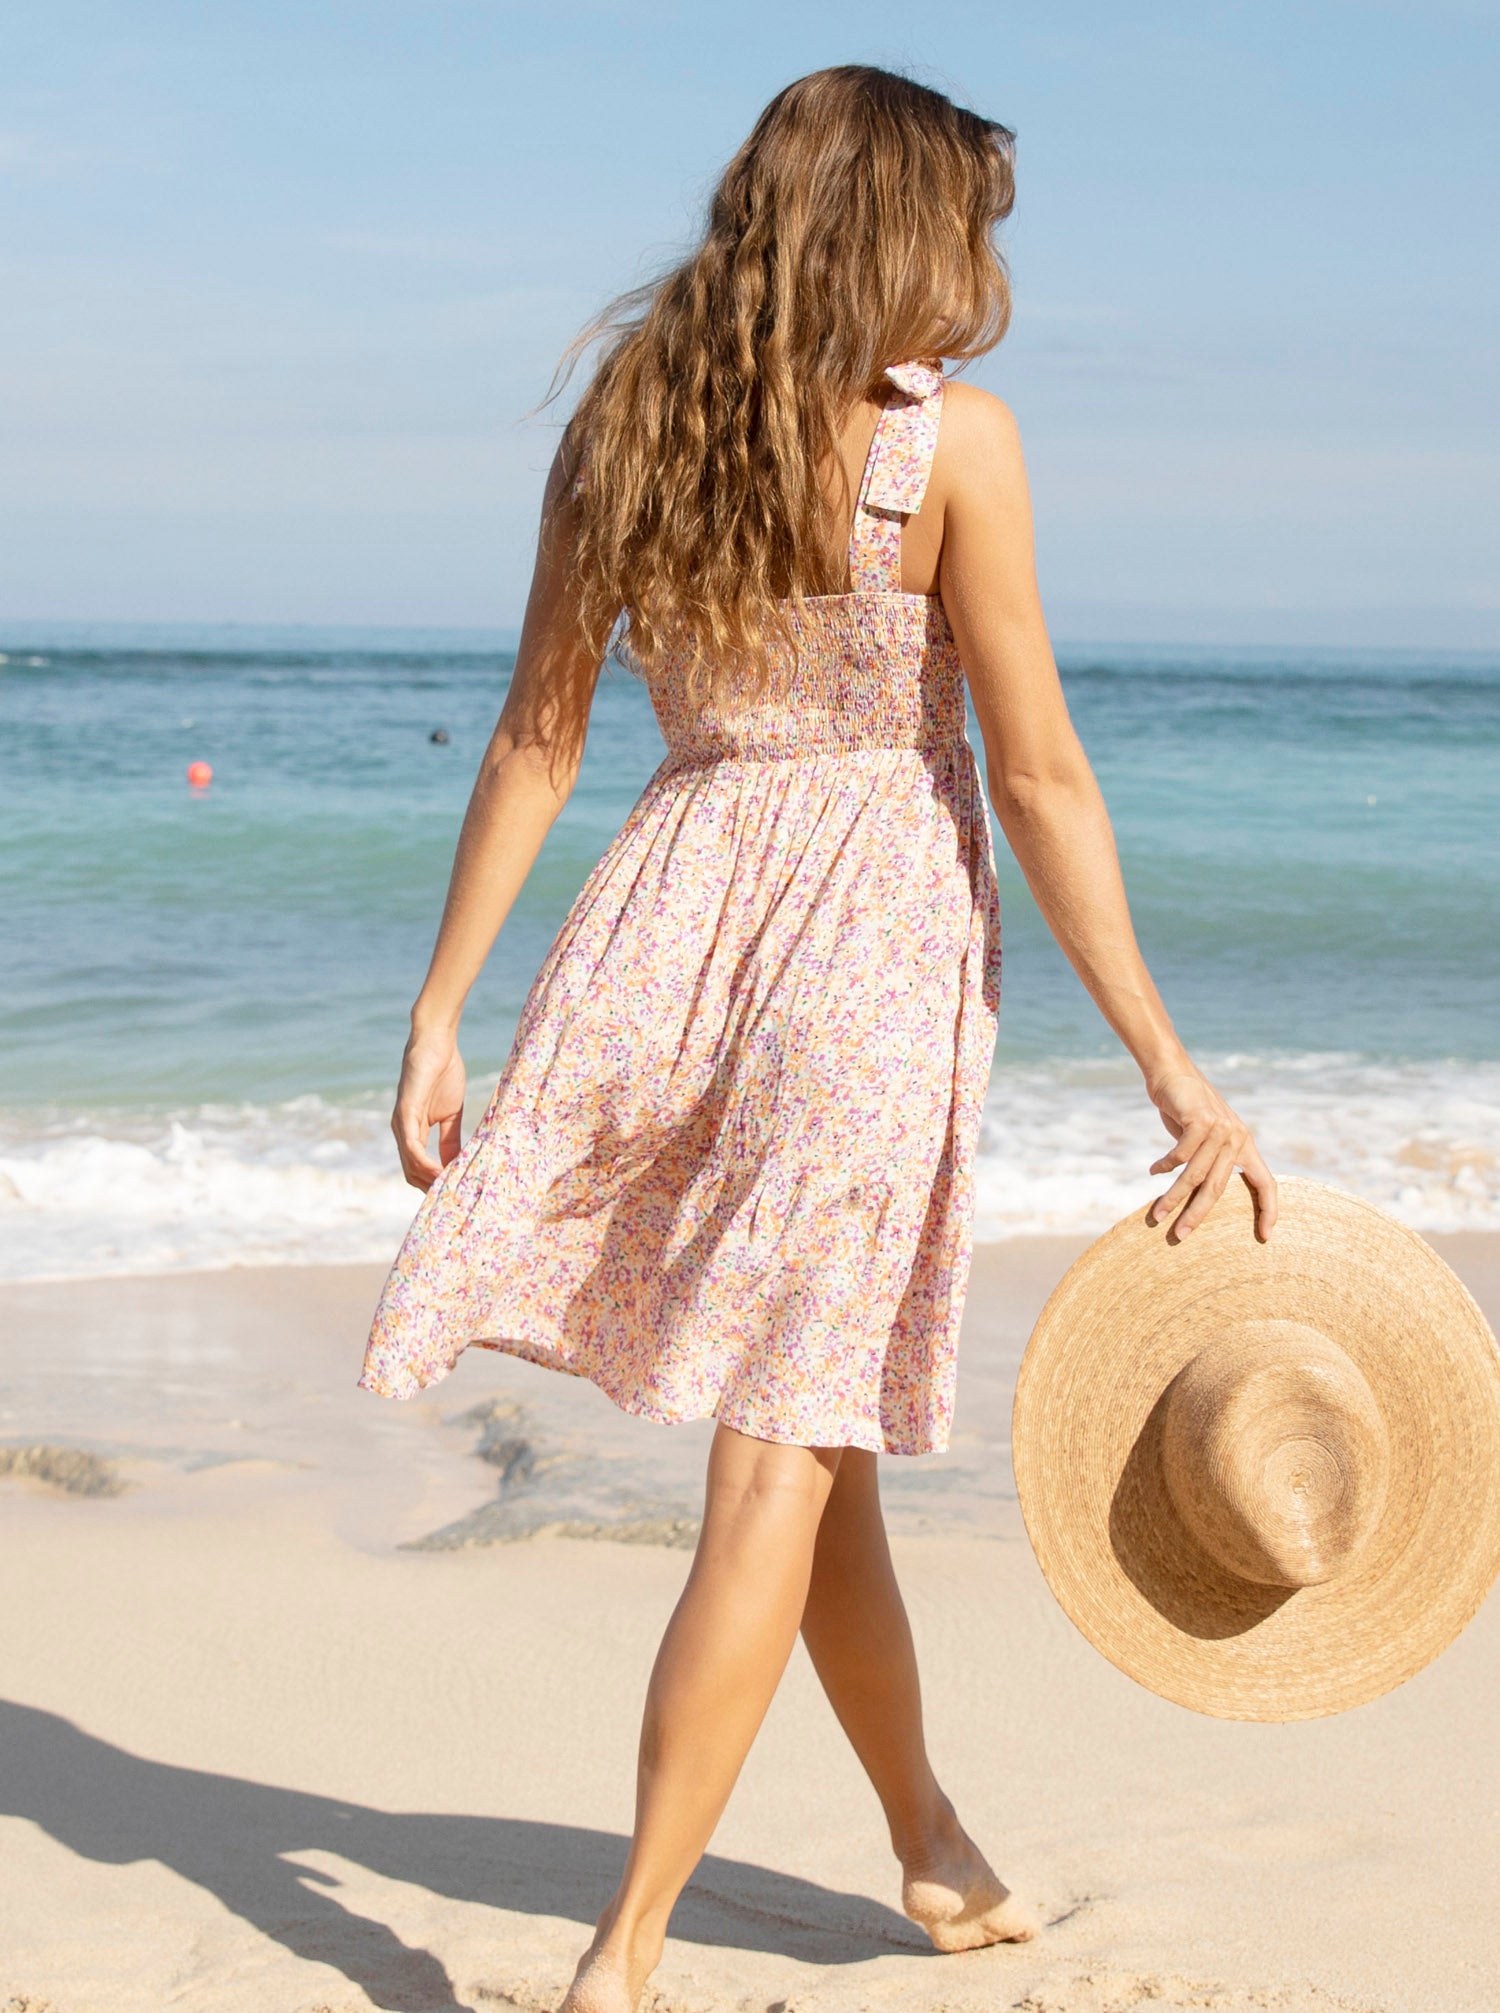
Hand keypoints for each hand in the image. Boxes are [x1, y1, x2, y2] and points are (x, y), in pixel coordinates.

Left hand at [391, 1025, 466, 1190]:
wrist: (436, 1043)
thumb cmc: (443, 1073)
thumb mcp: (451, 1114)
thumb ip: (451, 1139)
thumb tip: (456, 1164)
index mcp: (412, 1132)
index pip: (417, 1168)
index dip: (432, 1184)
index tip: (452, 1196)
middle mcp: (401, 1131)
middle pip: (410, 1173)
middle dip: (429, 1189)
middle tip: (452, 1202)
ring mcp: (401, 1123)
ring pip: (409, 1164)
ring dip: (428, 1181)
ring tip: (449, 1192)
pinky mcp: (405, 1113)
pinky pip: (411, 1146)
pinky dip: (424, 1163)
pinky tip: (439, 1172)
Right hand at [1145, 1064, 1276, 1241]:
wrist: (1172, 1072)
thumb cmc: (1186, 1109)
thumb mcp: (1205, 1137)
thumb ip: (1211, 1161)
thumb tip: (1202, 1196)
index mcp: (1245, 1146)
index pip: (1266, 1184)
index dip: (1269, 1210)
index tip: (1265, 1237)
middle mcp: (1237, 1138)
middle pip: (1219, 1187)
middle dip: (1198, 1214)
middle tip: (1181, 1235)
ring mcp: (1221, 1128)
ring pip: (1196, 1174)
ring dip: (1173, 1196)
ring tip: (1158, 1214)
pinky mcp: (1201, 1120)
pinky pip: (1181, 1154)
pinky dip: (1165, 1165)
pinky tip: (1154, 1170)